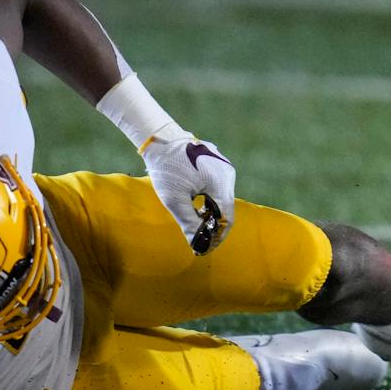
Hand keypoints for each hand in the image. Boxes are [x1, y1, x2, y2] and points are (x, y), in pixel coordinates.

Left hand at [141, 130, 235, 253]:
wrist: (162, 140)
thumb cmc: (168, 169)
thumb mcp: (175, 200)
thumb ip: (189, 223)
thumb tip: (197, 244)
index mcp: (221, 183)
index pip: (226, 218)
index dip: (216, 236)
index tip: (203, 249)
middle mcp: (228, 175)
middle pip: (226, 208)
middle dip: (213, 226)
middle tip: (198, 240)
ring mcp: (224, 168)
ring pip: (222, 198)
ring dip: (211, 214)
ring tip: (197, 225)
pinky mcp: (218, 165)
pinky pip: (219, 188)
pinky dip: (210, 202)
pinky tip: (198, 208)